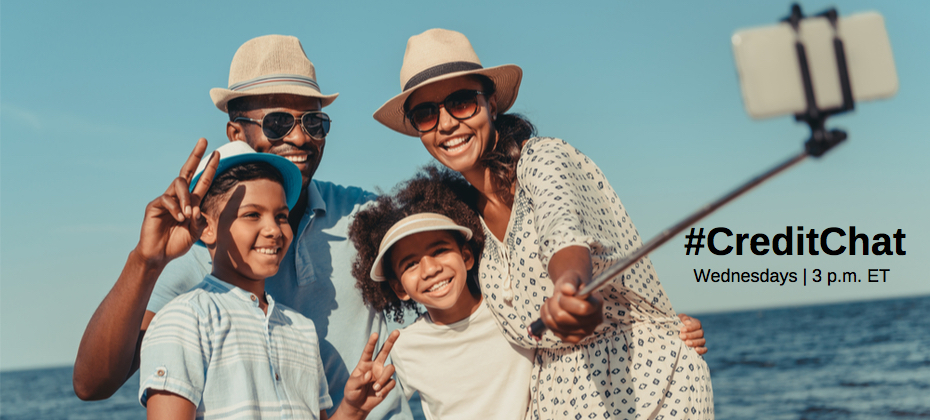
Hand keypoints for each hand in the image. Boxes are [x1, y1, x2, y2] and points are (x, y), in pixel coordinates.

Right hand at [135, 138, 218, 266]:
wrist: (159, 255)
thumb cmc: (177, 243)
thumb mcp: (195, 232)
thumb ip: (200, 220)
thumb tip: (197, 208)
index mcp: (191, 202)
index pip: (202, 181)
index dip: (210, 168)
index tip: (218, 153)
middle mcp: (179, 197)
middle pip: (187, 170)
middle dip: (196, 155)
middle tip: (204, 140)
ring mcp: (166, 199)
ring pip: (179, 184)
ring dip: (186, 198)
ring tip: (187, 215)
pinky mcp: (155, 205)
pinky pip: (167, 199)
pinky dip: (176, 209)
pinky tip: (179, 219)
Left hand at [340, 331, 398, 415]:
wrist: (358, 405)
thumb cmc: (352, 392)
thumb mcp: (351, 386)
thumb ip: (360, 379)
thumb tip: (369, 375)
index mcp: (364, 363)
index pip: (368, 351)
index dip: (372, 342)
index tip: (375, 334)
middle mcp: (375, 366)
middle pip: (385, 351)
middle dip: (391, 341)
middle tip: (397, 331)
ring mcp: (382, 374)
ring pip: (390, 369)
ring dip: (383, 379)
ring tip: (375, 388)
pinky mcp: (388, 384)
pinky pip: (391, 383)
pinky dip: (384, 389)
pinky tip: (378, 394)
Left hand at [539, 273, 603, 343]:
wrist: (572, 294)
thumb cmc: (573, 285)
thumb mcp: (571, 277)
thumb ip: (570, 281)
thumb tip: (568, 289)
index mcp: (597, 304)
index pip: (582, 309)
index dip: (566, 301)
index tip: (562, 293)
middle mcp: (594, 321)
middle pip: (563, 318)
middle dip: (553, 304)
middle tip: (556, 297)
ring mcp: (584, 332)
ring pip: (555, 324)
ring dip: (548, 311)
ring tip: (552, 302)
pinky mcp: (574, 339)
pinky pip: (553, 331)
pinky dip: (547, 319)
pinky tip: (551, 311)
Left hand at [678, 313, 706, 354]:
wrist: (675, 334)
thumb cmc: (677, 325)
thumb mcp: (679, 319)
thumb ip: (683, 318)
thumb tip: (688, 322)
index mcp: (696, 323)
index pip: (697, 324)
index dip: (690, 327)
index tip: (682, 330)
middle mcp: (700, 331)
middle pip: (700, 333)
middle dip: (690, 335)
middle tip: (681, 336)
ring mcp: (701, 340)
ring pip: (702, 341)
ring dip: (695, 342)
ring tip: (686, 343)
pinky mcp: (700, 348)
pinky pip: (704, 349)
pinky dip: (702, 350)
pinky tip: (695, 350)